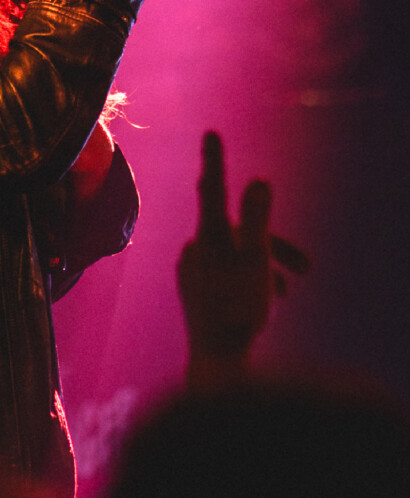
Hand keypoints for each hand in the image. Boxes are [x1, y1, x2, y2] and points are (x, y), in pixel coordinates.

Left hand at [177, 131, 309, 385]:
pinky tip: (266, 301)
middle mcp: (194, 250)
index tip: (211, 133)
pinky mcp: (195, 289)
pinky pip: (226, 272)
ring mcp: (192, 271)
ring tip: (283, 292)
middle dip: (274, 245)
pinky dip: (249, 279)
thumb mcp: (255, 263)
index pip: (212, 190)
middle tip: (307, 269)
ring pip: (236, 254)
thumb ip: (258, 221)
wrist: (216, 365)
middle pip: (239, 231)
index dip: (215, 161)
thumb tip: (260, 181)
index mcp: (206, 239)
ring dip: (265, 266)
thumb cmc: (238, 313)